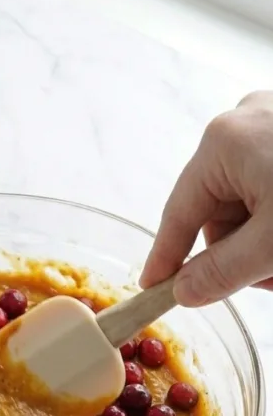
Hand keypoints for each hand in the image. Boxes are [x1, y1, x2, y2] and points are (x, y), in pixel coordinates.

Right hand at [141, 89, 272, 305]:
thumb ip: (224, 272)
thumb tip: (184, 292)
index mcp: (223, 142)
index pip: (179, 214)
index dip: (166, 258)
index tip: (153, 289)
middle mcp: (242, 124)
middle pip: (218, 211)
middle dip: (238, 253)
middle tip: (266, 278)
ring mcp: (270, 123)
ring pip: (248, 202)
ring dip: (262, 240)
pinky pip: (268, 185)